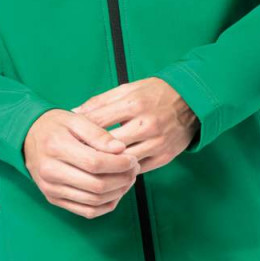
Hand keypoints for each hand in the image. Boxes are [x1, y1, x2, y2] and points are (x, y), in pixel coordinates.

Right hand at [23, 108, 140, 217]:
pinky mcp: (53, 199)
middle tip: (134, 169)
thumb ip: (98, 133)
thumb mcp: (75, 119)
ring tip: (127, 179)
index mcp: (57, 147)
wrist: (27, 137)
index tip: (132, 159)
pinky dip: (105, 206)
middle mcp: (51, 171)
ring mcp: (51, 189)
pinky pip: (85, 211)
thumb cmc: (54, 125)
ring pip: (94, 201)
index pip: (95, 163)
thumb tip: (120, 149)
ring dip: (117, 193)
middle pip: (96, 185)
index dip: (119, 164)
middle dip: (122, 179)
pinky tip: (115, 193)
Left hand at [71, 78, 199, 173]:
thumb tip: (73, 112)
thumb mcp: (127, 89)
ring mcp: (156, 143)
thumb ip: (100, 101)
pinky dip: (123, 171)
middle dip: (89, 150)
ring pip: (122, 161)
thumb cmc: (154, 93)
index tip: (68, 137)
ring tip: (89, 166)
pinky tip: (111, 171)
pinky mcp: (164, 157)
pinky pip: (137, 170)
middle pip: (108, 145)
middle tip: (74, 155)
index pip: (98, 121)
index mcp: (134, 104)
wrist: (191, 102)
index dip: (80, 130)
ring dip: (105, 165)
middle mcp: (146, 124)